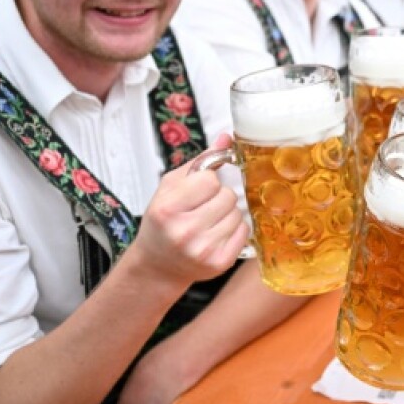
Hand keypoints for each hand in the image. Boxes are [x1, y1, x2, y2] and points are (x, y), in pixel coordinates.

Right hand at [128, 134, 248, 288]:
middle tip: (204, 207)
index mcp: (167, 208)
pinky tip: (217, 233)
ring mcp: (203, 249)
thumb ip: (200, 161)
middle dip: (220, 197)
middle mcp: (184, 231)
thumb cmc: (163, 221)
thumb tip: (226, 138)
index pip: (210, 180)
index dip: (208, 182)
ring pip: (239, 213)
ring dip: (229, 213)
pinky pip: (245, 231)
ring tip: (209, 221)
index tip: (199, 189)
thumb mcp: (170, 187)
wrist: (158, 264)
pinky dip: (236, 229)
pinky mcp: (220, 262)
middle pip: (228, 197)